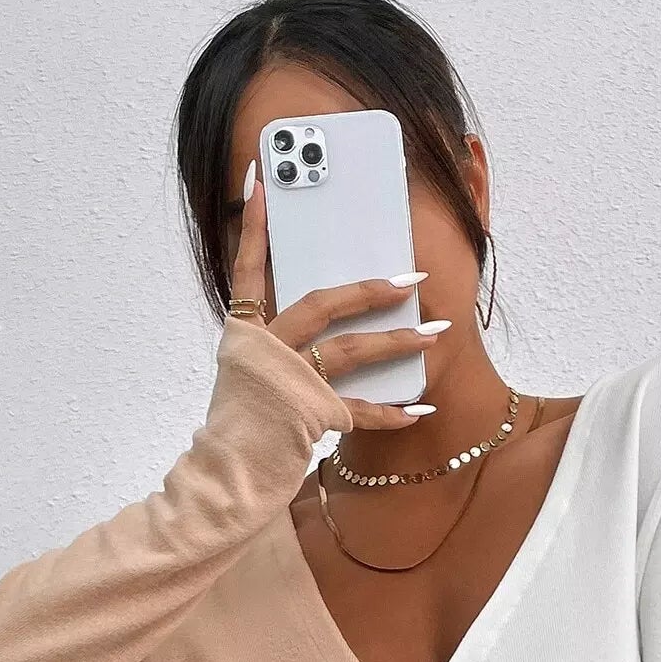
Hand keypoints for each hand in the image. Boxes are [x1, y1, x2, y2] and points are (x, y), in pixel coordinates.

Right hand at [229, 165, 438, 431]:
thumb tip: (315, 328)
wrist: (227, 476)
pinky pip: (359, 410)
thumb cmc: (241, 428)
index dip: (256, 230)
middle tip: (408, 281)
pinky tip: (419, 410)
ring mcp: (289, 383)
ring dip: (396, 341)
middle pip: (320, 304)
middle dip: (368, 290)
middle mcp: (266, 352)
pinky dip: (391, 413)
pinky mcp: (310, 417)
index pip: (247, 272)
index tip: (263, 184)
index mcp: (245, 337)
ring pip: (350, 349)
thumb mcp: (247, 378)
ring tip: (433, 333)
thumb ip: (275, 346)